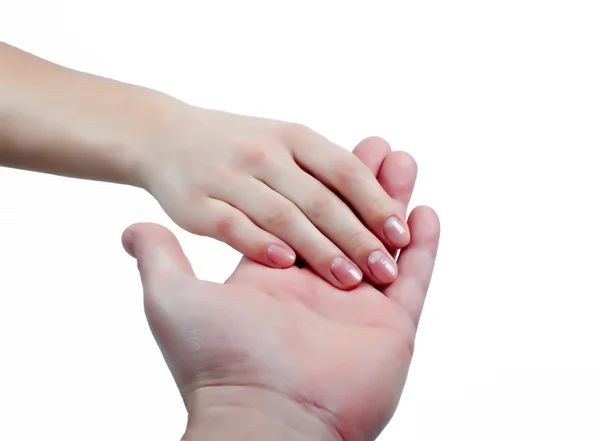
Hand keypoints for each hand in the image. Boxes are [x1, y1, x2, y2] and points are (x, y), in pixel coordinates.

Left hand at [124, 138, 439, 440]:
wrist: (262, 420)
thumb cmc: (216, 363)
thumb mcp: (174, 299)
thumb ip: (161, 256)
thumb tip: (133, 228)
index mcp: (276, 274)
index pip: (302, 213)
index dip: (316, 182)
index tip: (325, 147)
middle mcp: (320, 286)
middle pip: (348, 218)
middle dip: (363, 180)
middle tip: (376, 143)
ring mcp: (359, 306)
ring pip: (383, 239)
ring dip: (393, 200)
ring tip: (402, 159)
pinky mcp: (392, 326)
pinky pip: (415, 277)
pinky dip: (424, 246)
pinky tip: (425, 212)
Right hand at [139, 107, 409, 288]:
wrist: (164, 136)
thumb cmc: (239, 147)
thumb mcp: (285, 143)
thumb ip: (325, 172)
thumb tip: (381, 210)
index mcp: (294, 138)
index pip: (345, 171)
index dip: (376, 203)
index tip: (402, 236)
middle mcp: (265, 153)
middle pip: (320, 199)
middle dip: (357, 237)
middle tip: (385, 270)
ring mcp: (229, 177)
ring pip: (283, 216)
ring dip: (319, 249)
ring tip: (350, 279)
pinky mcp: (197, 203)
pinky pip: (233, 228)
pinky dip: (260, 245)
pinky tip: (286, 265)